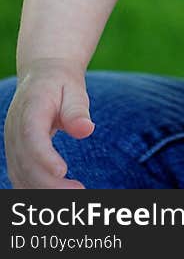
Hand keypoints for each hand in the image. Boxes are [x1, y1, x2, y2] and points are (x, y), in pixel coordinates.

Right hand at [5, 62, 92, 188]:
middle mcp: (15, 128)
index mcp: (30, 108)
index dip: (43, 157)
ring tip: (74, 194)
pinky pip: (19, 176)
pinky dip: (34, 189)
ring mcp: (11, 142)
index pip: (31, 136)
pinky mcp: (15, 153)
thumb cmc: (62, 83)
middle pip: (25, 162)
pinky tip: (57, 194)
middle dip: (49, 183)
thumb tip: (86, 130)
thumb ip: (77, 110)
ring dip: (43, 190)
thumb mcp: (74, 88)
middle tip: (79, 191)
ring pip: (20, 174)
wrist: (42, 75)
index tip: (62, 172)